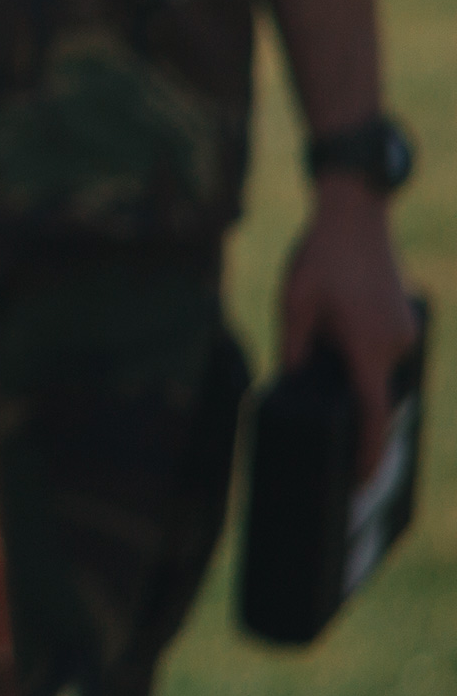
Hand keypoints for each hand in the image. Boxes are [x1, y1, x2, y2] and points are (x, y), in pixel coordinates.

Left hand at [280, 181, 422, 485]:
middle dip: (351, 416)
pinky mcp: (404, 321)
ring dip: (354, 379)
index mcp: (367, 348)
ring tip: (323, 363)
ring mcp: (404, 333)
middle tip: (325, 439)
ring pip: (376, 372)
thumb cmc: (319, 259)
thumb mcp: (292, 306)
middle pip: (373, 396)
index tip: (359, 481)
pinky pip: (382, 353)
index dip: (366, 453)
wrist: (355, 213)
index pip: (372, 417)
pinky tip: (336, 343)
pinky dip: (362, 360)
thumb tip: (292, 390)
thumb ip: (293, 352)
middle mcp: (394, 346)